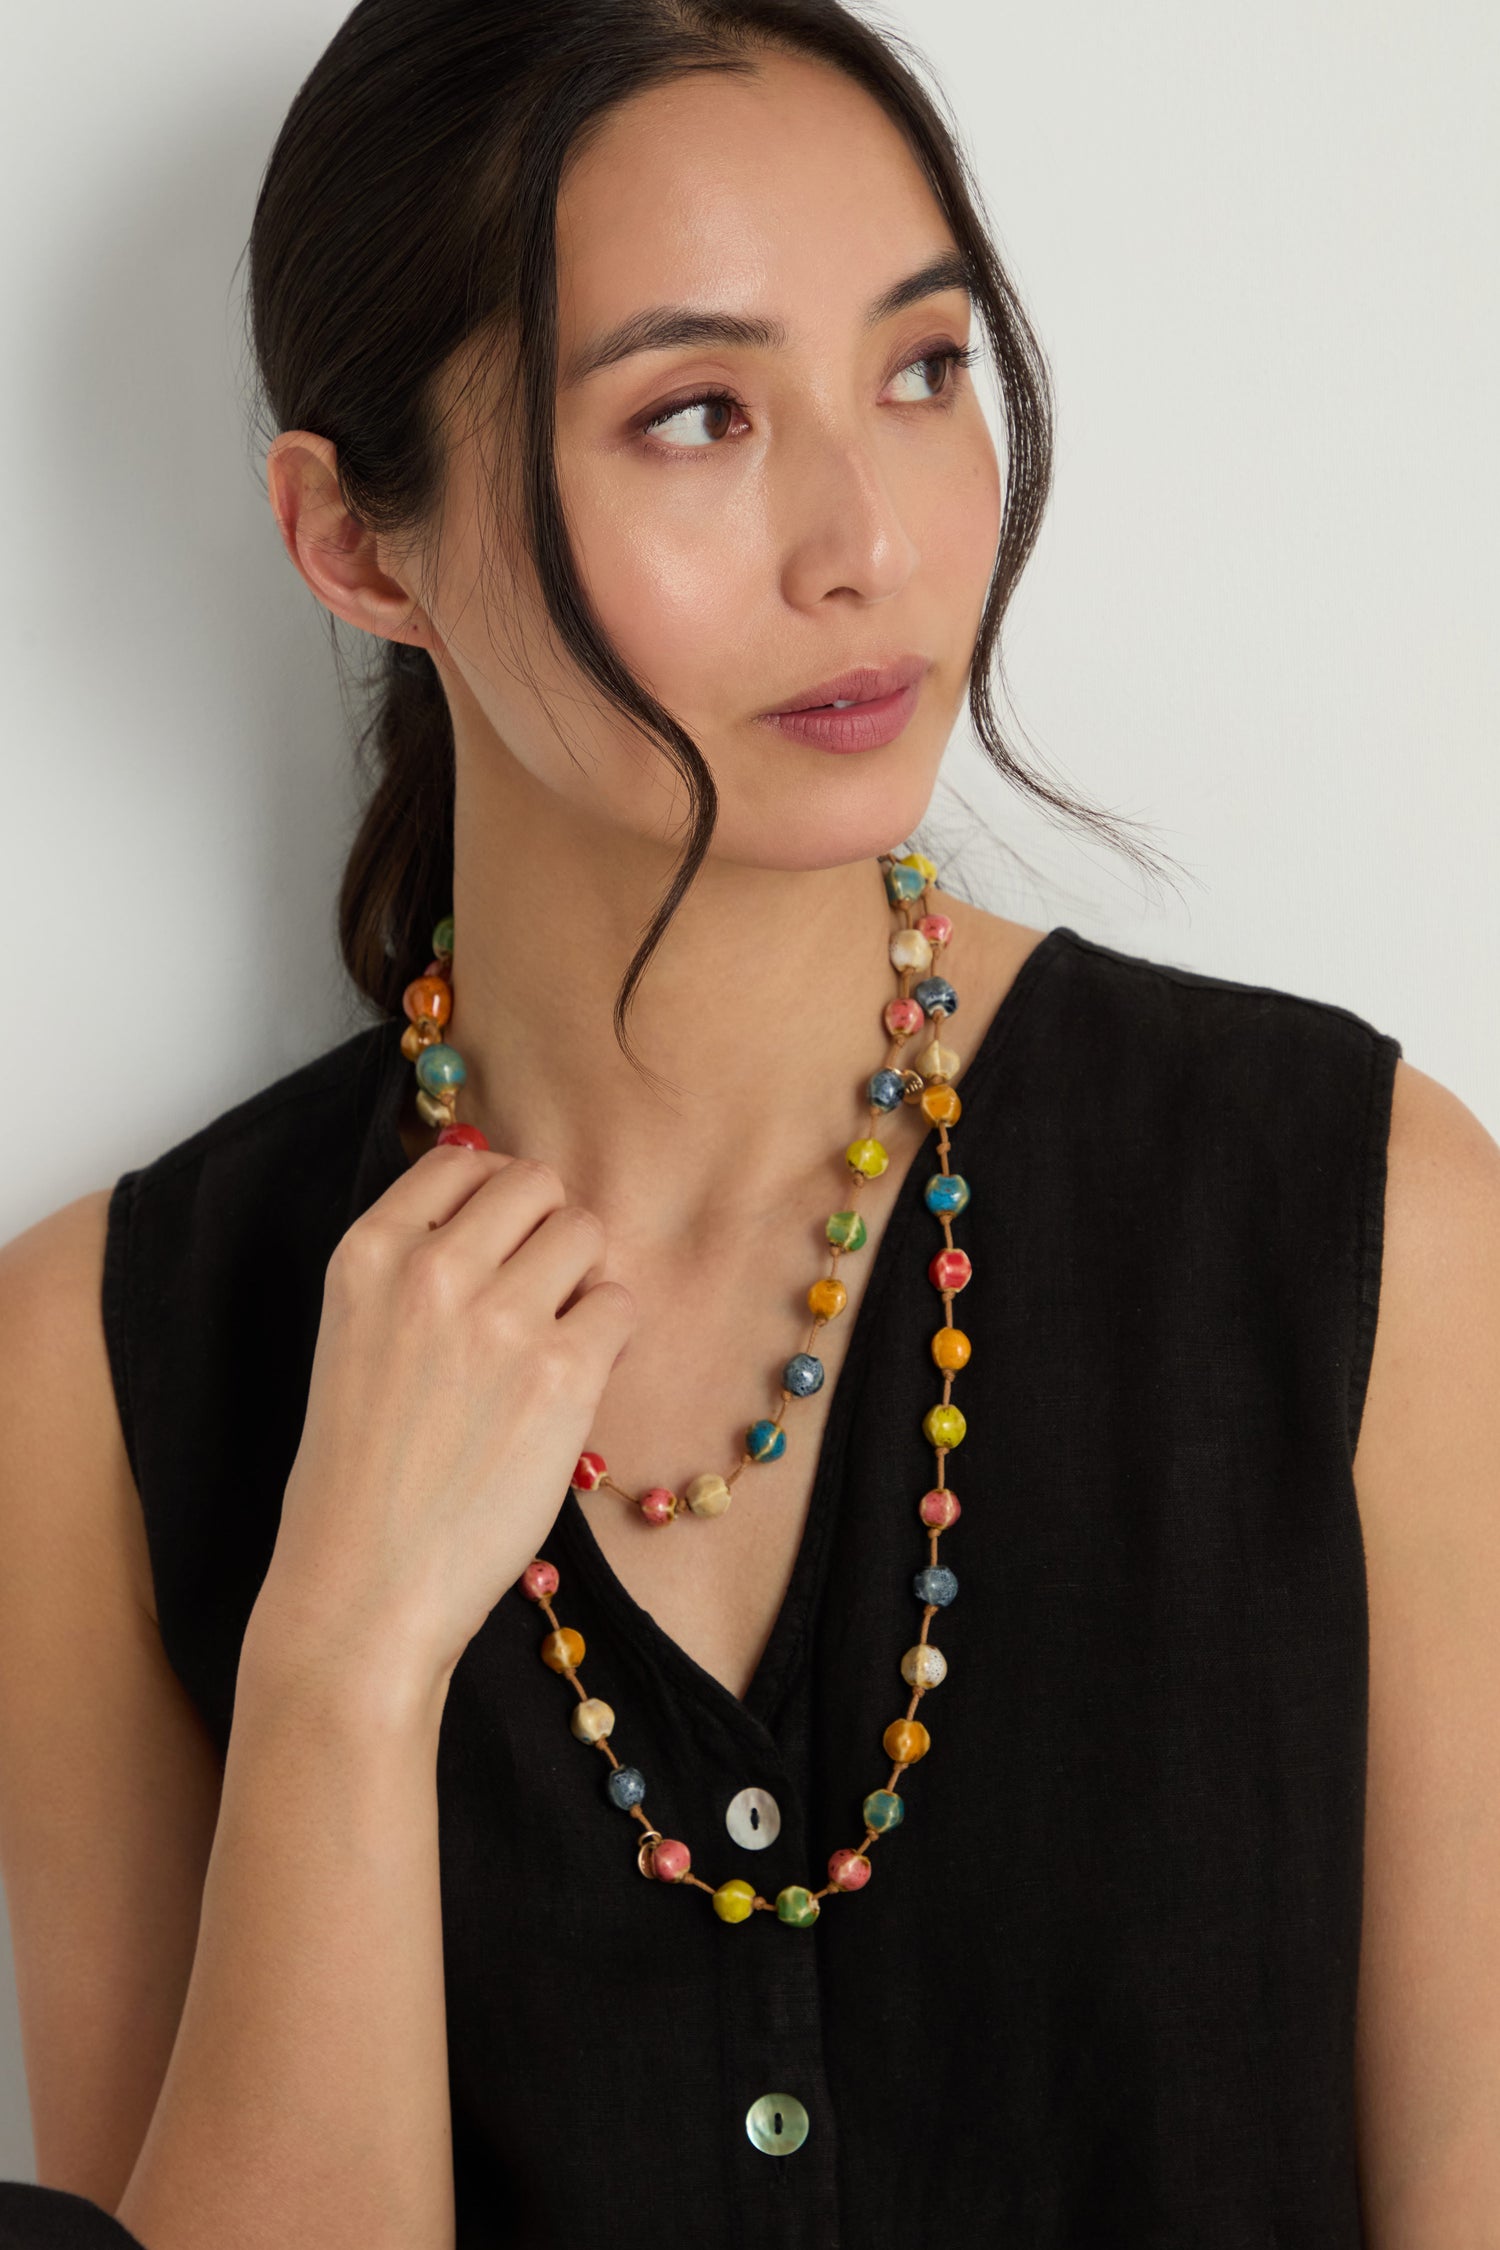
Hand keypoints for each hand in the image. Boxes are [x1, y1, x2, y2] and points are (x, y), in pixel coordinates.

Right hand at [248, 1143, 636, 1707]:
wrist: (363, 1586)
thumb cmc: (358, 1475)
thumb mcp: (355, 1337)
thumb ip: (414, 1267)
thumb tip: (498, 1202)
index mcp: (367, 1254)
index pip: (457, 1160)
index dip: (493, 1194)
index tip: (500, 1239)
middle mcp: (431, 1269)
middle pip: (534, 1183)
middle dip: (547, 1229)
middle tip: (537, 1294)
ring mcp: (499, 1317)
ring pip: (585, 1231)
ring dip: (582, 1278)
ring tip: (553, 1340)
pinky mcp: (561, 1372)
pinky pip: (620, 1305)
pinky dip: (609, 1336)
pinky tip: (571, 1383)